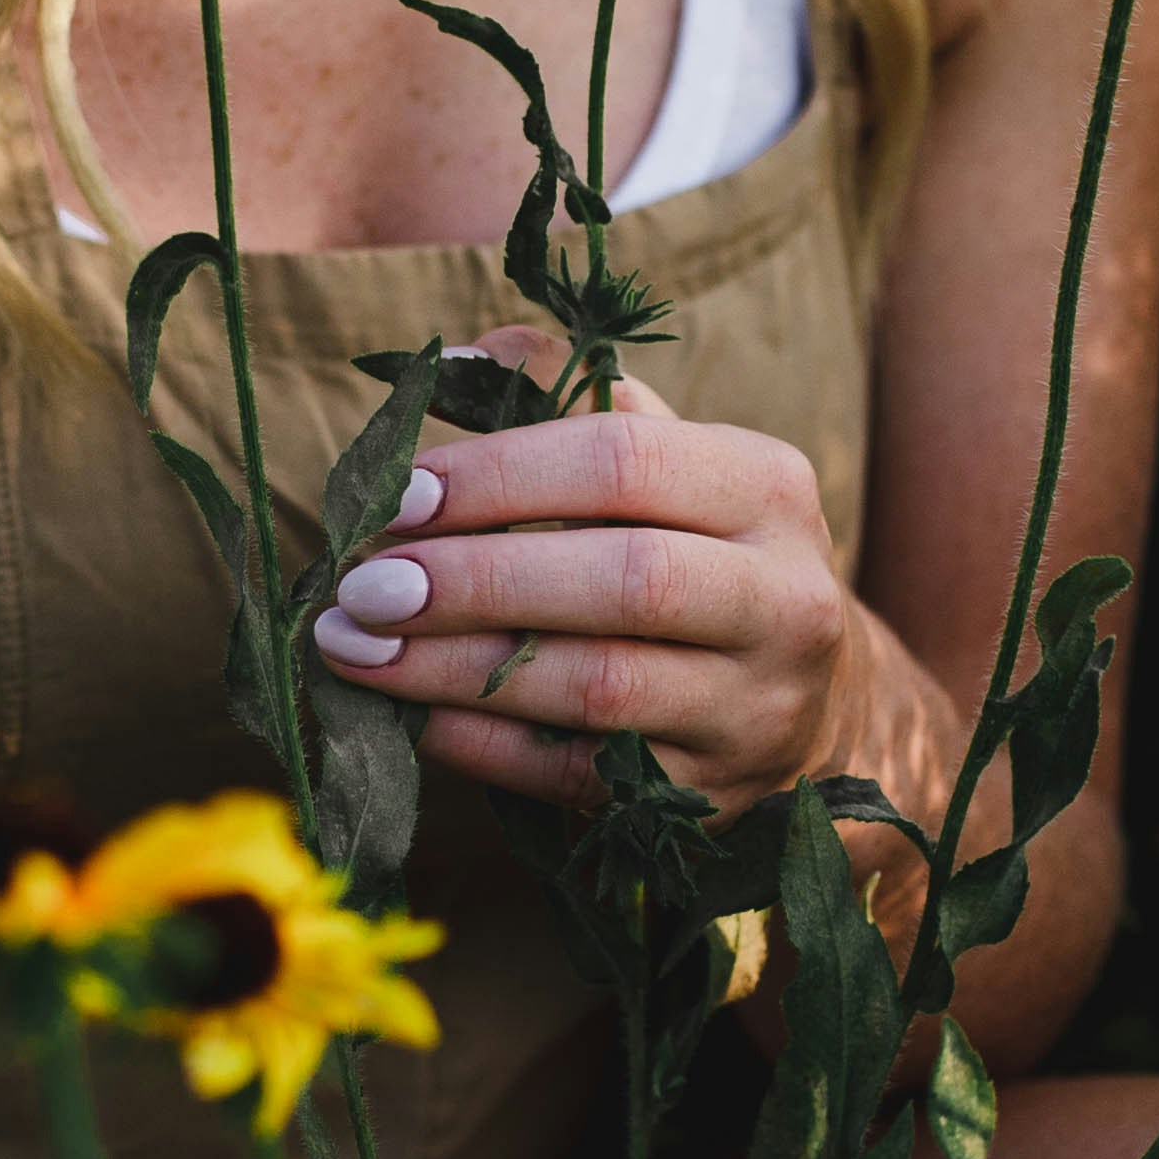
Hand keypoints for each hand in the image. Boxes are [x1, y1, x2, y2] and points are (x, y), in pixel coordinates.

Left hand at [306, 329, 863, 813]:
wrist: (804, 710)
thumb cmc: (698, 555)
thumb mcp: (666, 463)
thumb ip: (569, 398)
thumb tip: (455, 362)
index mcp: (767, 486)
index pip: (625, 459)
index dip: (499, 475)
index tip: (398, 496)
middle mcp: (784, 598)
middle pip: (623, 580)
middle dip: (473, 578)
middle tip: (360, 584)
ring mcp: (754, 707)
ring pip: (595, 687)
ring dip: (454, 667)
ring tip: (354, 648)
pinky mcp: (709, 796)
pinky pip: (574, 775)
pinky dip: (478, 743)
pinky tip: (408, 715)